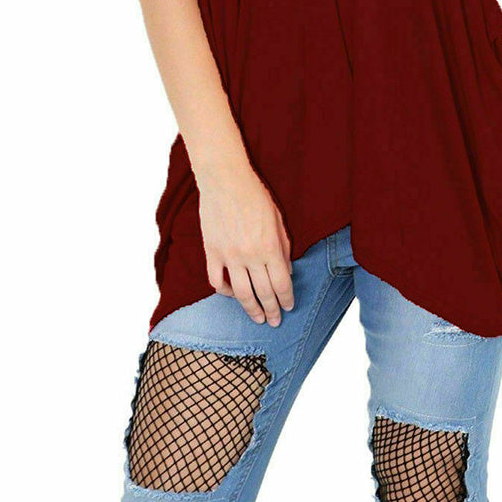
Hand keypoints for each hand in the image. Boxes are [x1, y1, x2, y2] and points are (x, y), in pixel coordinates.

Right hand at [197, 165, 294, 325]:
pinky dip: (225, 292)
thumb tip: (287, 270)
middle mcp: (250, 255)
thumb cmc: (255, 195)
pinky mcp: (212, 252)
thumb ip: (284, 247)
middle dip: (272, 310)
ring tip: (257, 318)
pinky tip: (232, 294)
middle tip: (275, 322)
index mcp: (270, 247)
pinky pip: (216, 281)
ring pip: (241, 294)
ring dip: (251, 309)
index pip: (282, 283)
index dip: (286, 299)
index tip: (289, 307)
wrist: (225, 179)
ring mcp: (229, 256)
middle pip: (263, 293)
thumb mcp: (278, 219)